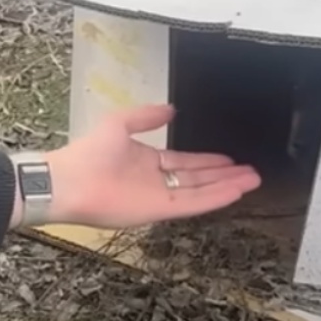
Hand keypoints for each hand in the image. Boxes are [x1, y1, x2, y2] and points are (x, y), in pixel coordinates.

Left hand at [32, 104, 261, 228]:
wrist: (68, 181)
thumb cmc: (90, 152)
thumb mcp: (119, 123)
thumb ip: (146, 117)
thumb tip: (171, 109)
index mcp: (147, 161)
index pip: (185, 163)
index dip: (209, 161)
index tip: (230, 159)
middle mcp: (157, 181)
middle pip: (199, 178)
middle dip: (225, 175)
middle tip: (251, 171)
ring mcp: (159, 198)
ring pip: (201, 192)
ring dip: (227, 186)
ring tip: (252, 180)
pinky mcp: (159, 212)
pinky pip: (192, 204)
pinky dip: (214, 198)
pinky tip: (235, 192)